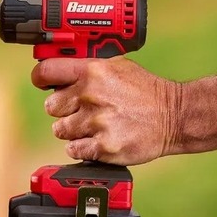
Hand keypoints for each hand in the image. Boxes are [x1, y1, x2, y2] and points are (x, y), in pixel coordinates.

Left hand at [31, 57, 181, 165]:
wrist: (175, 115)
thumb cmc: (146, 92)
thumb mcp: (117, 66)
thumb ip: (86, 67)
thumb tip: (58, 72)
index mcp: (92, 71)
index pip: (46, 71)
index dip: (41, 78)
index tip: (44, 83)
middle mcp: (91, 95)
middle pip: (51, 106)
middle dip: (64, 110)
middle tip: (83, 110)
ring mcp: (97, 122)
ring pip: (61, 130)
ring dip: (74, 131)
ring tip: (96, 125)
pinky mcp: (104, 146)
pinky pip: (73, 149)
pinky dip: (83, 148)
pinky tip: (99, 139)